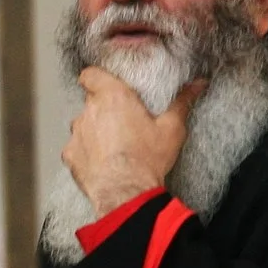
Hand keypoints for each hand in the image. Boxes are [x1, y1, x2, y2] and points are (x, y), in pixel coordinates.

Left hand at [62, 69, 201, 209]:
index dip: (96, 79)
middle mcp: (90, 111)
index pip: (91, 75)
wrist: (126, 192)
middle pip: (91, 102)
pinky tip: (102, 162)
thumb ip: (182, 102)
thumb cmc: (147, 159)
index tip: (106, 85)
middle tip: (123, 122)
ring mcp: (78, 133)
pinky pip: (76, 148)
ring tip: (114, 146)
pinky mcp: (70, 155)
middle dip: (104, 109)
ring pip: (83, 125)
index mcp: (113, 96)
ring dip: (94, 131)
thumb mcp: (172, 128)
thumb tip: (197, 85)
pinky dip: (86, 152)